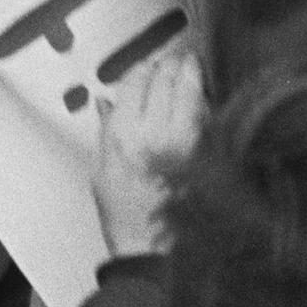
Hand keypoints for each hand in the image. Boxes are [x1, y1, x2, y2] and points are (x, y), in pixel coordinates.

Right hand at [91, 45, 206, 257]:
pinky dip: (203, 102)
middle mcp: (155, 134)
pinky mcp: (205, 155)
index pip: (137, 81)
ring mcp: (184, 144)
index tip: (148, 66)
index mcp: (124, 135)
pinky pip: (205, 116)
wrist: (149, 248)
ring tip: (191, 66)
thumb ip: (106, 128)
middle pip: (166, 79)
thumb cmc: (123, 213)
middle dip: (170, 64)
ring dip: (191, 74)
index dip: (144, 67)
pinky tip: (201, 98)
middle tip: (174, 59)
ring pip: (190, 91)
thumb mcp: (100, 168)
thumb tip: (107, 100)